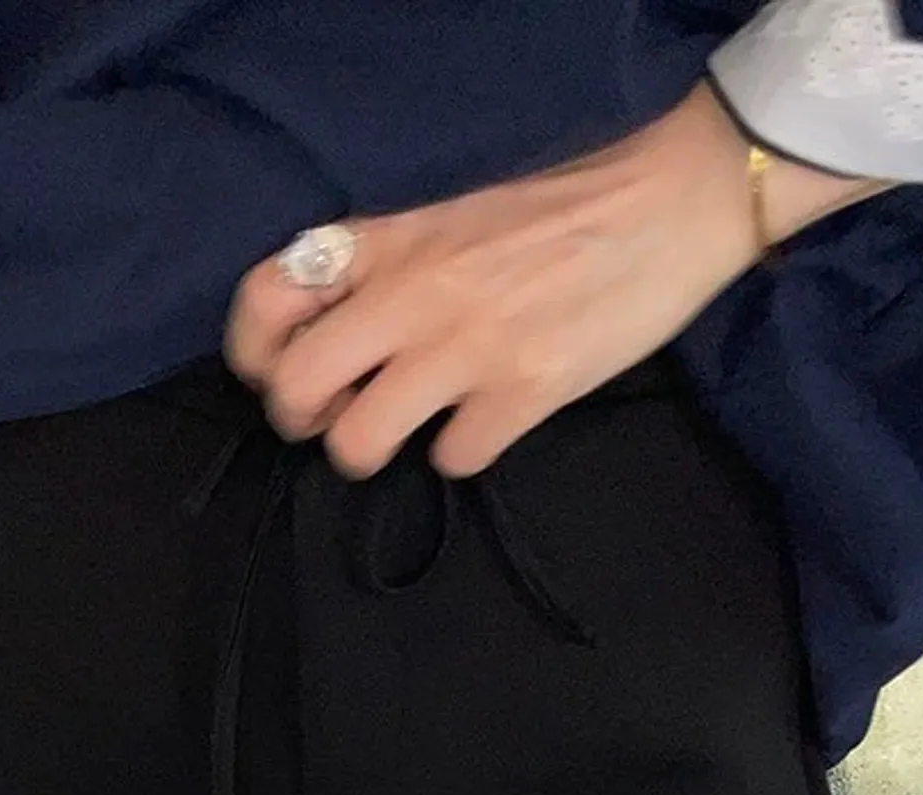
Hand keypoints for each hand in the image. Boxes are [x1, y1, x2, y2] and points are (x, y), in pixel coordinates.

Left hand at [229, 84, 882, 478]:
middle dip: (304, 421)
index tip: (278, 371)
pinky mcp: (523, 393)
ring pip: (359, 444)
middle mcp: (412, 294)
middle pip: (297, 390)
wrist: (668, 206)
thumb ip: (385, 268)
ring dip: (376, 451)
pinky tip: (487, 420)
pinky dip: (463, 453)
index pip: (268, 298)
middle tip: (339, 417)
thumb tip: (330, 329)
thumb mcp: (449, 220)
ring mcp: (465, 348)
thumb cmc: (557, 214)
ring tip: (411, 428)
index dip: (254, 354)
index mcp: (389, 242)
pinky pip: (451, 460)